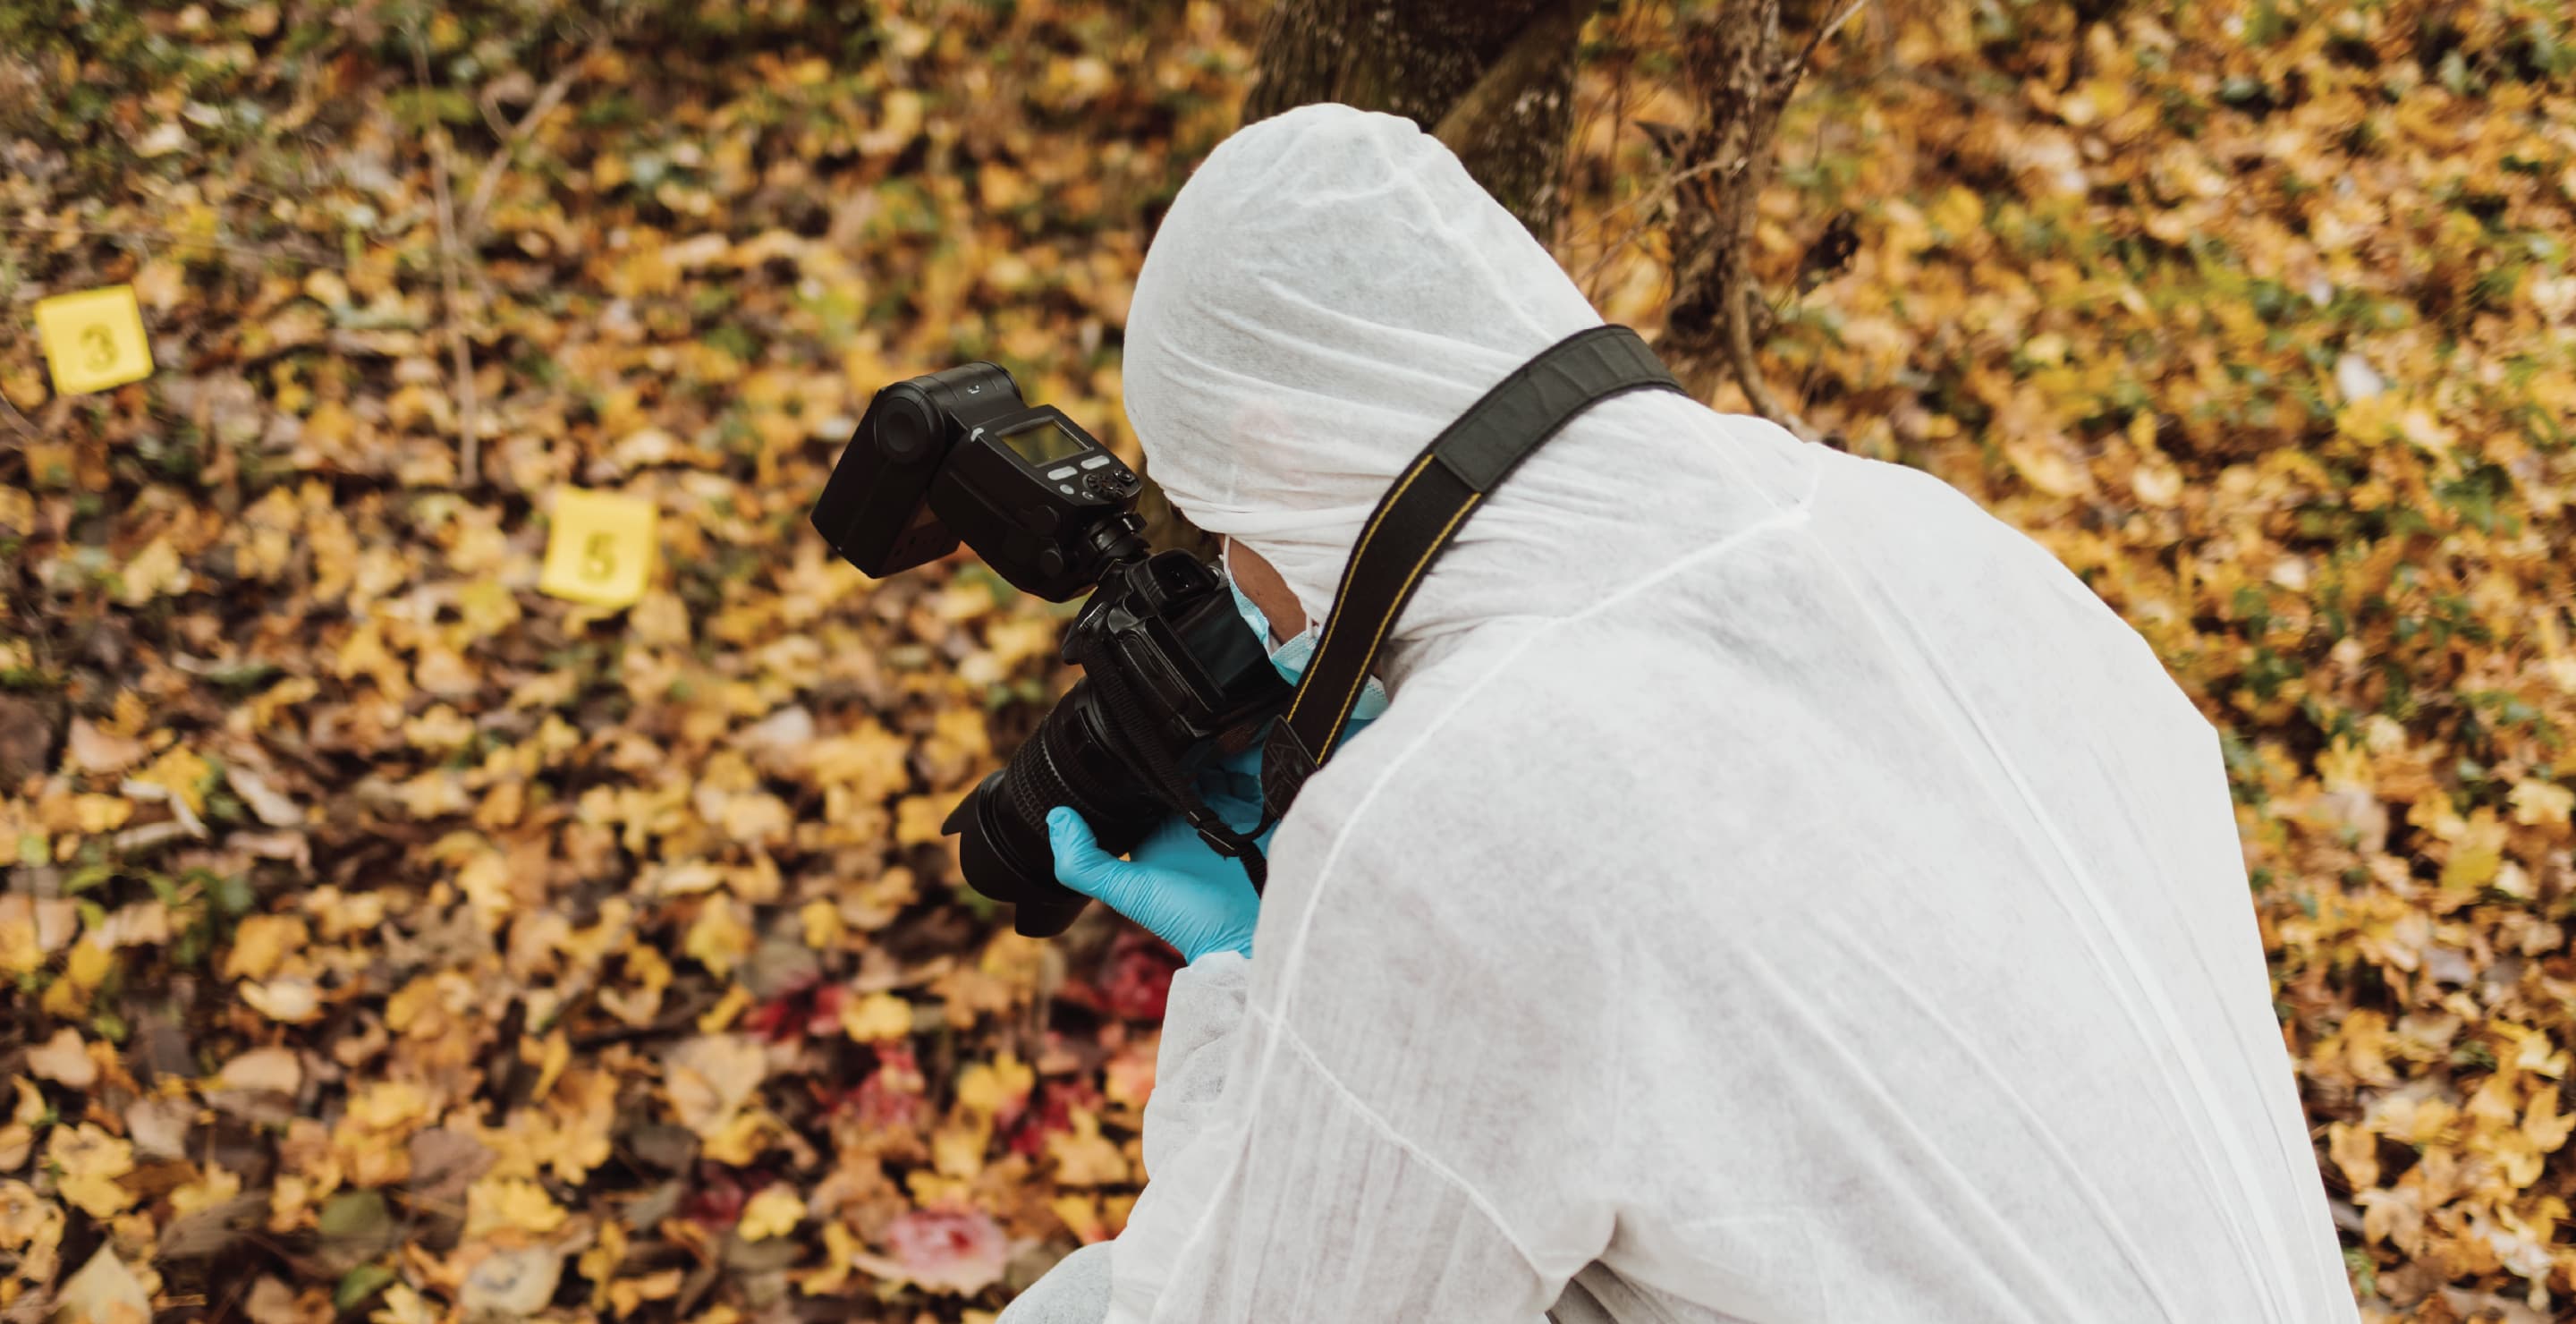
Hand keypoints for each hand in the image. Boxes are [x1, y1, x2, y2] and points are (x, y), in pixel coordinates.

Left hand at [1045, 714, 1376, 962]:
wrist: (1249, 941)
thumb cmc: (1188, 921)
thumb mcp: (1129, 891)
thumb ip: (1084, 863)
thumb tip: (1055, 818)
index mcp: (1161, 822)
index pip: (1151, 772)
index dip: (1148, 749)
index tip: (1145, 726)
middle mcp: (1197, 809)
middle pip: (1194, 756)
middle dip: (1194, 737)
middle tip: (1192, 722)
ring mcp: (1235, 806)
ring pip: (1229, 755)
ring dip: (1226, 740)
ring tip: (1221, 731)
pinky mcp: (1268, 808)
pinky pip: (1265, 768)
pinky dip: (1259, 753)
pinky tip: (1252, 745)